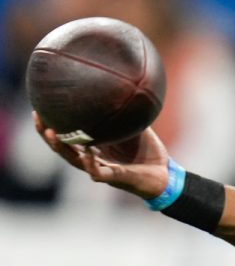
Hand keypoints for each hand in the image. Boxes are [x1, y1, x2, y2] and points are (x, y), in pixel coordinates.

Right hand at [33, 111, 169, 198]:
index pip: (69, 135)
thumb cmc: (147, 151)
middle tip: (37, 117)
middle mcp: (93, 159)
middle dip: (47, 133)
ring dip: (61, 148)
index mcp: (95, 147)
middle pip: (63, 148)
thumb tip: (126, 86)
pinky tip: (85, 155)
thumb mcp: (136, 127)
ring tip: (50, 133)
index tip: (41, 107)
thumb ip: (128, 113)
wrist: (164, 174)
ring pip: (74, 160)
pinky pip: (98, 173)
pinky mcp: (115, 178)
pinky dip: (90, 165)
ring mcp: (102, 169)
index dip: (54, 124)